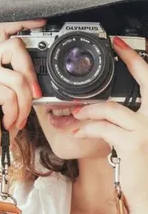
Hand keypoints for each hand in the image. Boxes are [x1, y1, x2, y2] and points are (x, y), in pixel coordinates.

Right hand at [0, 19, 45, 165]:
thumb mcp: (14, 97)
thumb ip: (21, 79)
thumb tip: (39, 76)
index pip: (3, 30)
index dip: (22, 23)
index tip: (41, 22)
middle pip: (13, 46)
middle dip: (30, 73)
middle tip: (35, 93)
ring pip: (16, 78)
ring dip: (24, 104)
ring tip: (18, 117)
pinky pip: (9, 95)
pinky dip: (14, 112)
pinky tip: (8, 121)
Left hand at [72, 37, 147, 213]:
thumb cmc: (142, 167)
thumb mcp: (136, 138)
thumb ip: (123, 120)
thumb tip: (100, 109)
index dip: (135, 59)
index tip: (121, 46)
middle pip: (142, 81)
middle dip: (126, 62)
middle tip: (113, 48)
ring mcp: (147, 128)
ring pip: (110, 108)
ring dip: (87, 111)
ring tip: (73, 116)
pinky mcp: (134, 142)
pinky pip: (103, 127)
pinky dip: (86, 127)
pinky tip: (77, 131)